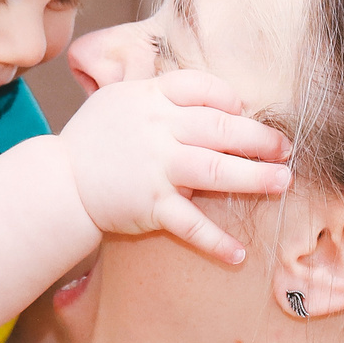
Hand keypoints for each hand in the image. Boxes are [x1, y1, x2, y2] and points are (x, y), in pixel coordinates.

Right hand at [55, 70, 291, 263]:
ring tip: (282, 183)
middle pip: (220, 127)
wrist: (58, 182)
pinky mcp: (150, 205)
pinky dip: (215, 241)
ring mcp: (156, 168)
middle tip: (286, 150)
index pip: (200, 88)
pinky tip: (239, 254)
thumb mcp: (119, 99)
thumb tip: (212, 96)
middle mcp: (157, 129)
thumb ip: (160, 94)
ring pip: (216, 170)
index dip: (228, 99)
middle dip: (259, 138)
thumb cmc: (95, 139)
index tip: (245, 111)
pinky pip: (190, 224)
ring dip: (254, 178)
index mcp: (151, 98)